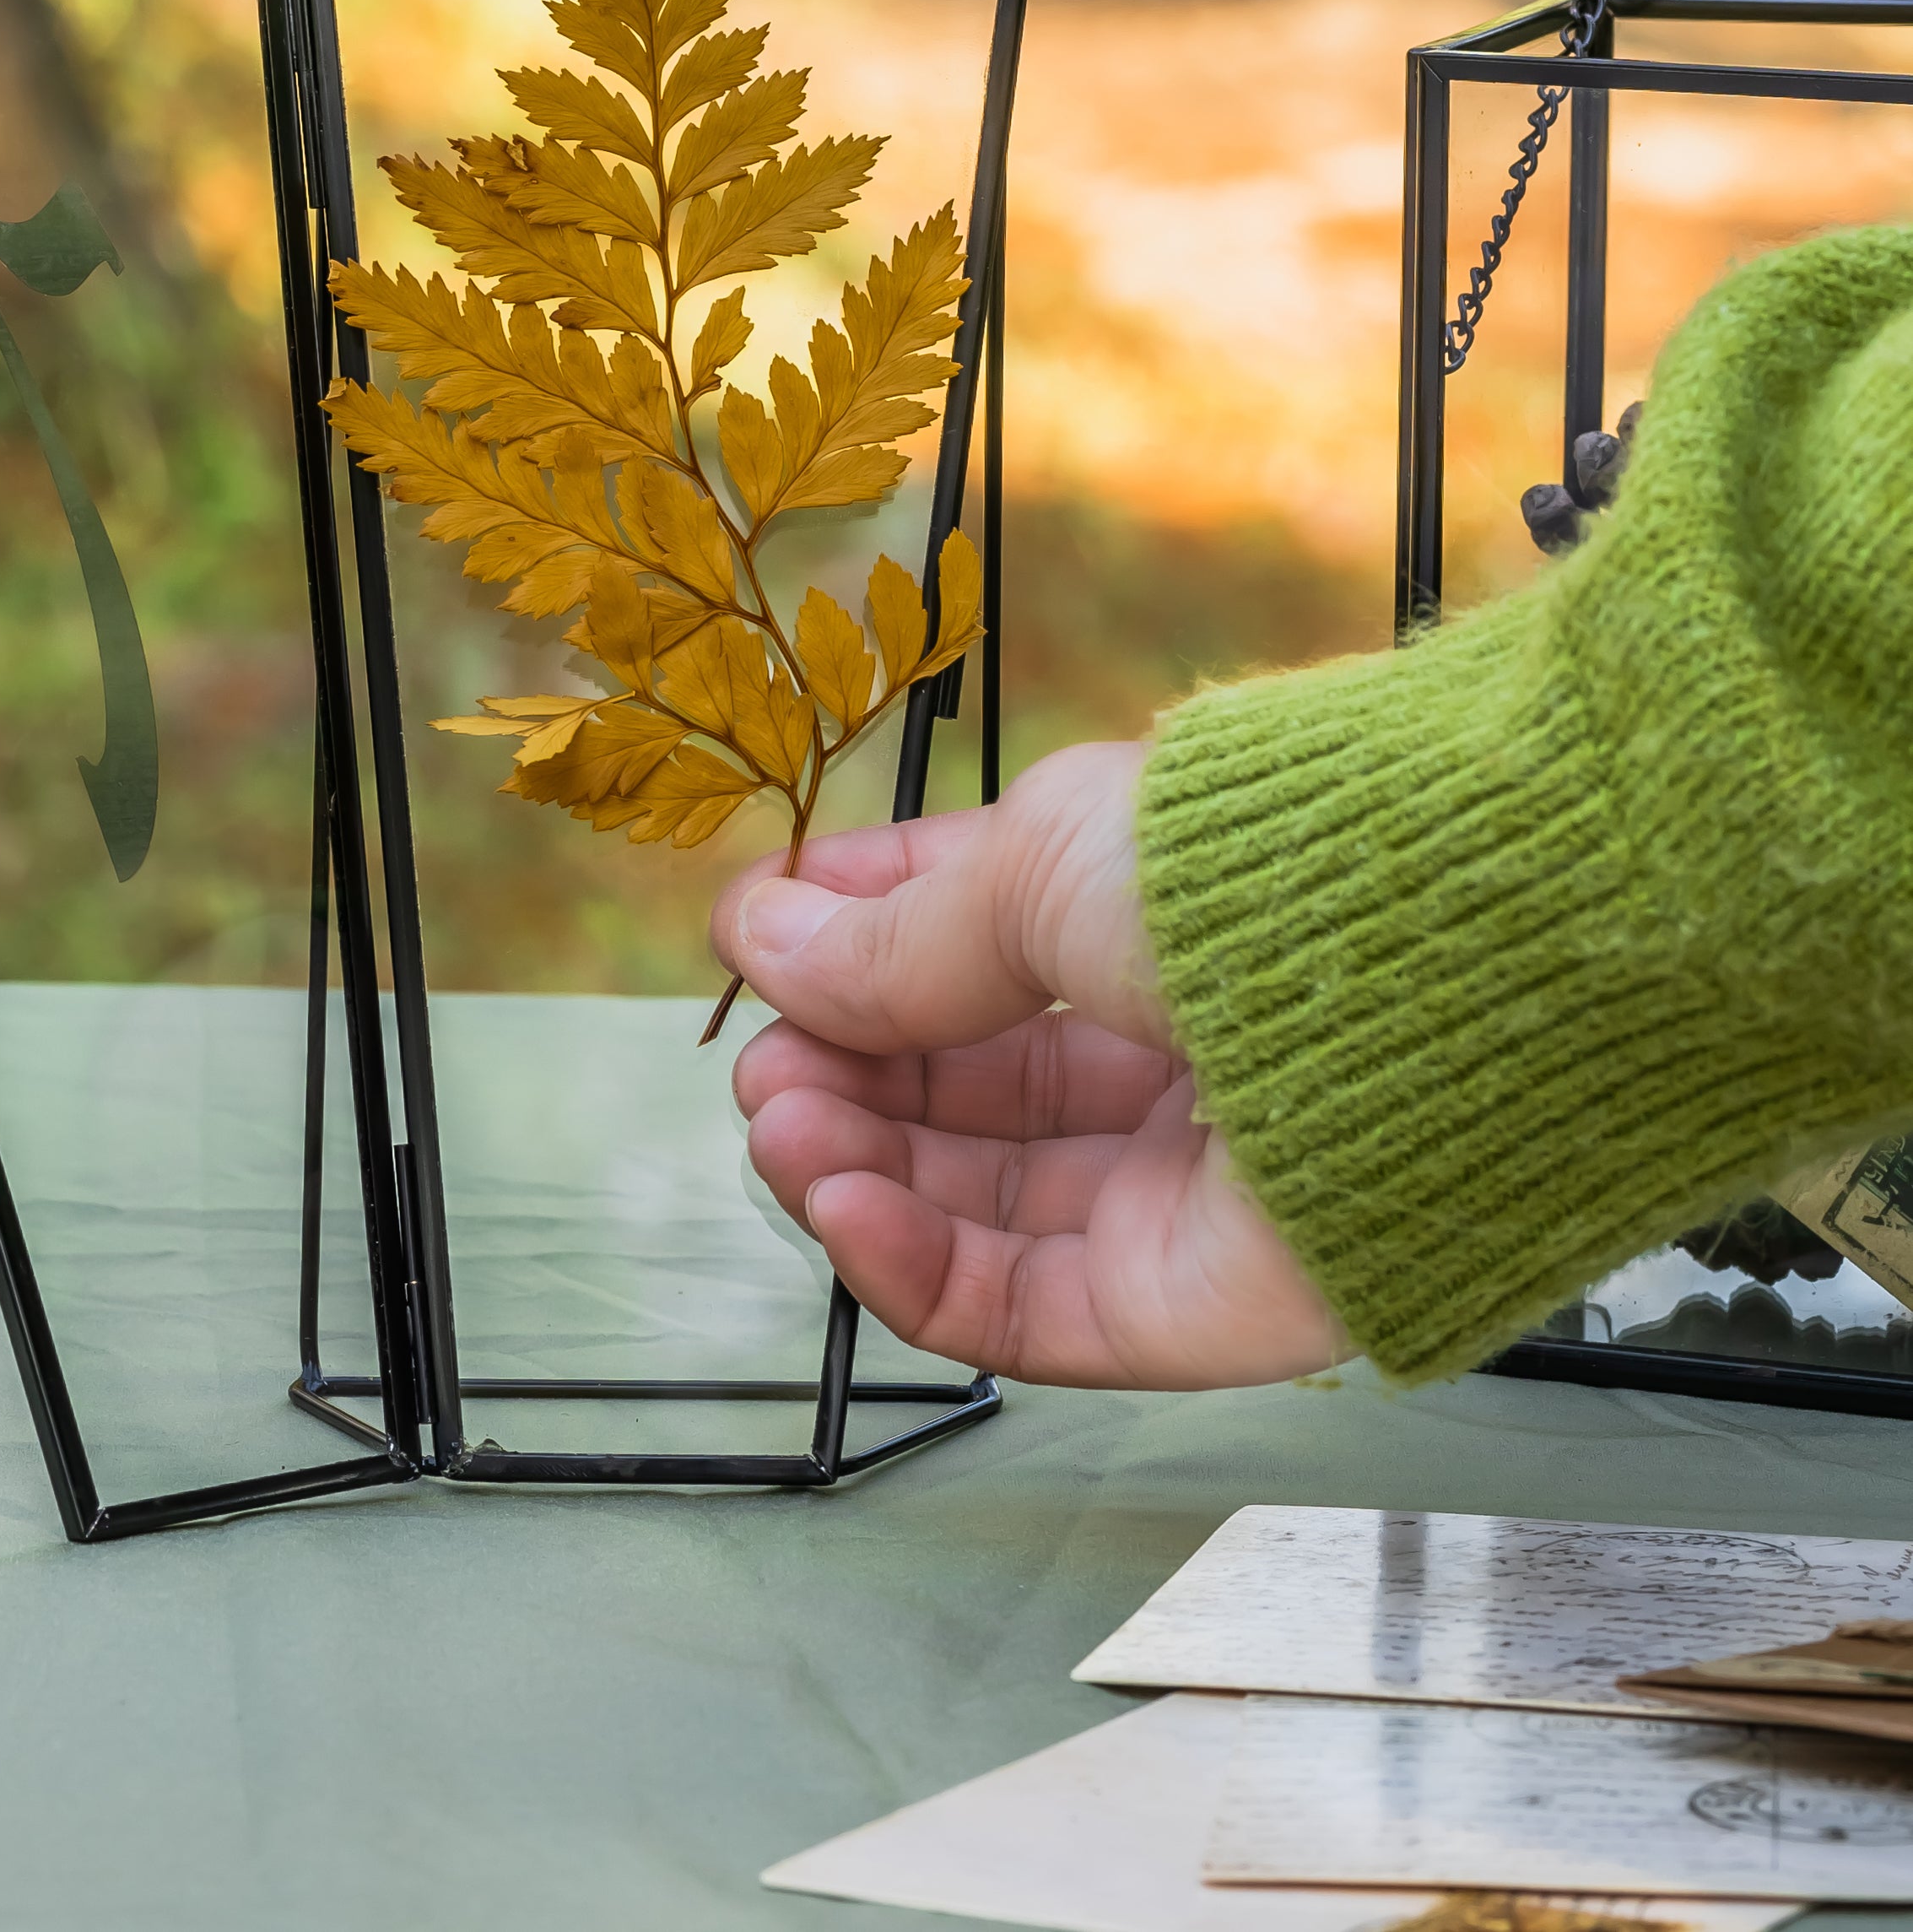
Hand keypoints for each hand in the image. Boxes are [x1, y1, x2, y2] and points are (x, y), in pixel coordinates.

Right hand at [709, 742, 1346, 1389]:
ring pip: (980, 1209)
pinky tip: (840, 1203)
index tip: (756, 942)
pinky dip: (915, 1265)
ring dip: (858, 1169)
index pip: (964, 948)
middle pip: (963, 1095)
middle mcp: (1161, 1056)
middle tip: (765, 1066)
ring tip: (781, 1126)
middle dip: (844, 1076)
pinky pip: (1029, 1309)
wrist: (1418, 980)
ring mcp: (1179, 1190)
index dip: (850, 948)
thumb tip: (761, 936)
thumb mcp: (1035, 866)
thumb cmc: (1242, 874)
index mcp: (1135, 922)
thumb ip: (897, 940)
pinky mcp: (1197, 1308)